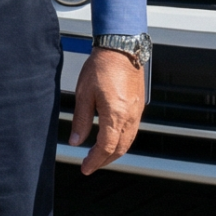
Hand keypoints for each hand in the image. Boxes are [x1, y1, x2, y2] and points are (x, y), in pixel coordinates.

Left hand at [69, 48, 143, 173]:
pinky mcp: (139, 106)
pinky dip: (122, 141)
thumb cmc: (102, 66)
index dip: (95, 160)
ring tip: (99, 156)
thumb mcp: (84, 94)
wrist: (120, 48)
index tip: (85, 167)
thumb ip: (81, 120)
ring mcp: (137, 112)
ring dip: (115, 152)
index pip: (106, 148)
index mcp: (116, 115)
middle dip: (105, 160)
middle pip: (120, 149)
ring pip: (128, 141)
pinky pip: (132, 131)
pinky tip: (111, 139)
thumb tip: (76, 141)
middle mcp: (130, 116)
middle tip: (90, 164)